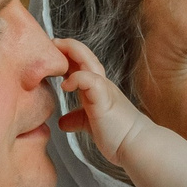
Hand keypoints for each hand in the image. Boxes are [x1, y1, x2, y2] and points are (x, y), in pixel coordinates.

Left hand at [50, 37, 153, 166]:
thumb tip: (63, 122)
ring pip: (87, 61)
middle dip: (66, 46)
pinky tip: (65, 86)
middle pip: (84, 55)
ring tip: (55, 47)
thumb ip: (78, 119)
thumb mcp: (91, 124)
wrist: (137, 145)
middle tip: (50, 41)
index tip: (49, 54)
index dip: (67, 56)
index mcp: (97, 88)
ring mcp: (103, 89)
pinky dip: (76, 78)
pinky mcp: (104, 98)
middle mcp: (101, 84)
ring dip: (71, 51)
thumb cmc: (117, 135)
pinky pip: (90, 80)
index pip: (81, 64)